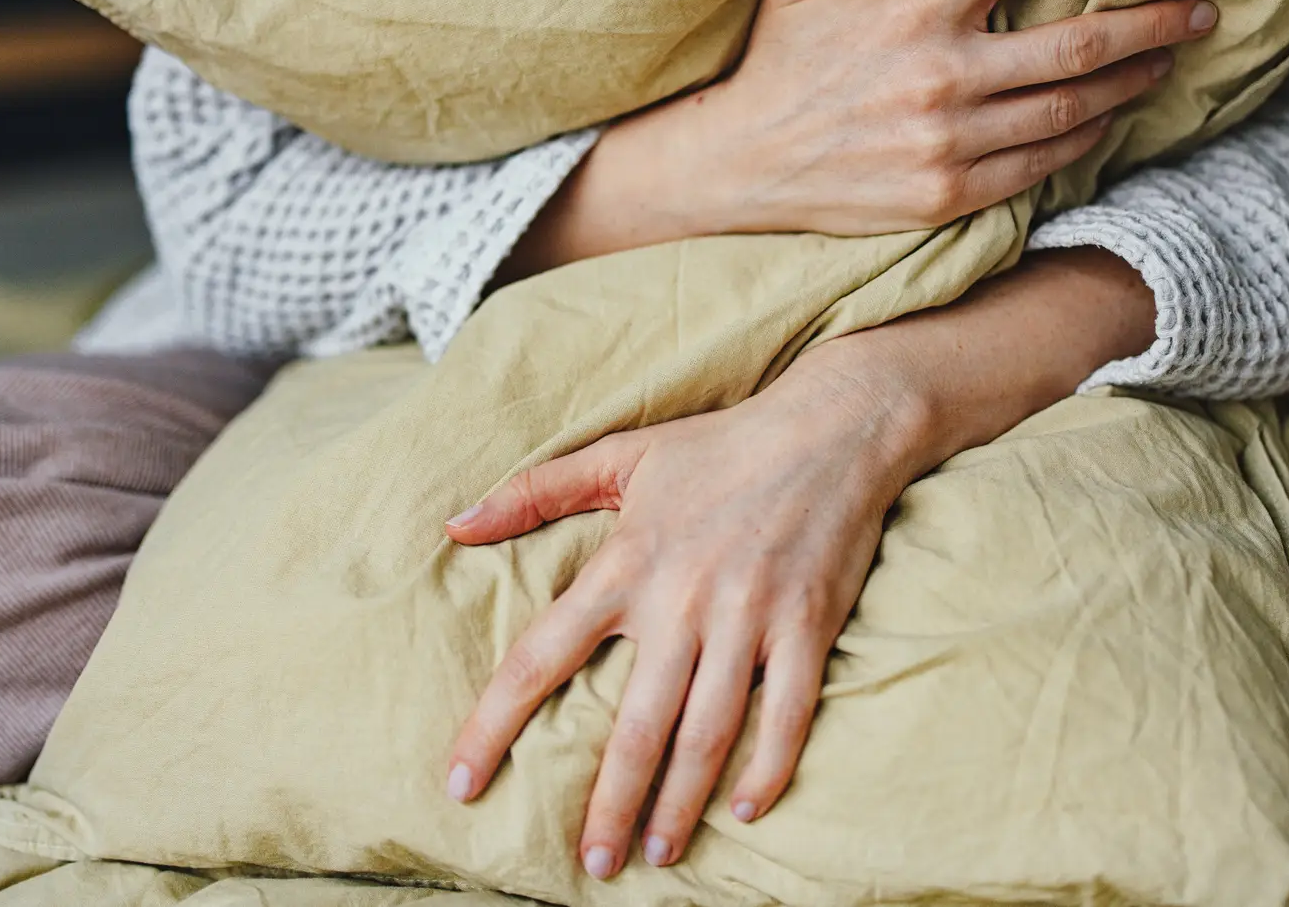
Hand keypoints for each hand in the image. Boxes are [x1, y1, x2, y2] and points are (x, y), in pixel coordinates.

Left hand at [440, 339, 922, 878]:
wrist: (833, 425)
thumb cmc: (720, 444)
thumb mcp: (621, 455)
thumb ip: (534, 492)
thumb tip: (454, 524)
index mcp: (626, 562)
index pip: (540, 656)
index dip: (494, 724)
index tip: (461, 783)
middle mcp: (681, 599)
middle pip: (633, 725)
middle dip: (608, 804)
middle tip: (593, 863)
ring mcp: (749, 617)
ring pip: (706, 733)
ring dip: (679, 802)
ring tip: (656, 853)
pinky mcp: (807, 627)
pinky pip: (786, 714)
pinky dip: (767, 767)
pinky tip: (745, 809)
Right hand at [501, 0, 1215, 275]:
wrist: (737, 166)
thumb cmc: (774, 63)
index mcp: (915, 11)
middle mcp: (944, 77)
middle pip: (1079, 41)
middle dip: (1153, 21)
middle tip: (1203, 8)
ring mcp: (952, 142)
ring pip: (1072, 108)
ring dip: (1130, 82)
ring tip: (1165, 60)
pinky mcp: (952, 193)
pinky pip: (1043, 164)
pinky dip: (1084, 137)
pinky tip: (1107, 116)